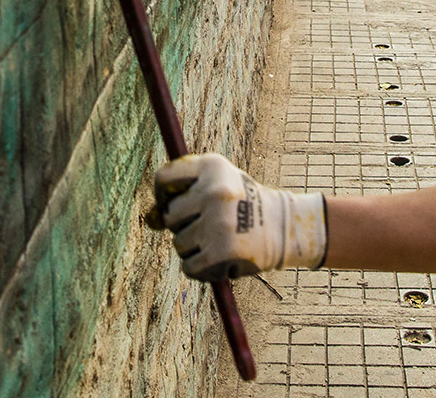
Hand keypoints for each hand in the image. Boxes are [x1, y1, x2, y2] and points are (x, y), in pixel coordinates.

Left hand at [145, 153, 326, 281]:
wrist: (284, 227)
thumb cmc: (240, 205)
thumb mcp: (214, 188)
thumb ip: (180, 198)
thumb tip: (150, 220)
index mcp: (212, 166)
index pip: (163, 178)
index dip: (162, 194)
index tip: (173, 202)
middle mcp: (215, 191)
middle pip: (170, 215)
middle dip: (183, 224)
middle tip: (210, 223)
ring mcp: (219, 222)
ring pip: (179, 243)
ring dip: (194, 248)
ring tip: (220, 240)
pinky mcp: (223, 251)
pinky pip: (189, 267)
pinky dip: (200, 269)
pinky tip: (220, 259)